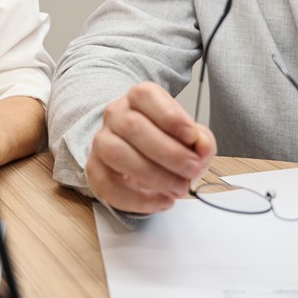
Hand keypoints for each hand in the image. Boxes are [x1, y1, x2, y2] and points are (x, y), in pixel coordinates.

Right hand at [85, 82, 214, 214]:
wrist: (142, 156)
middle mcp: (115, 115)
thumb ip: (202, 140)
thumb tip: (202, 146)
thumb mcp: (192, 137)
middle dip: (167, 152)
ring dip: (152, 175)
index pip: (146, 96)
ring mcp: (102, 141)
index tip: (191, 136)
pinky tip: (162, 201)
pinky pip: (108, 185)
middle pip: (131, 126)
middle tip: (192, 169)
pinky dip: (138, 199)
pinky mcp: (95, 169)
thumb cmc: (168, 142)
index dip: (169, 116)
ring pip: (116, 153)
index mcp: (139, 98)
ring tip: (178, 188)